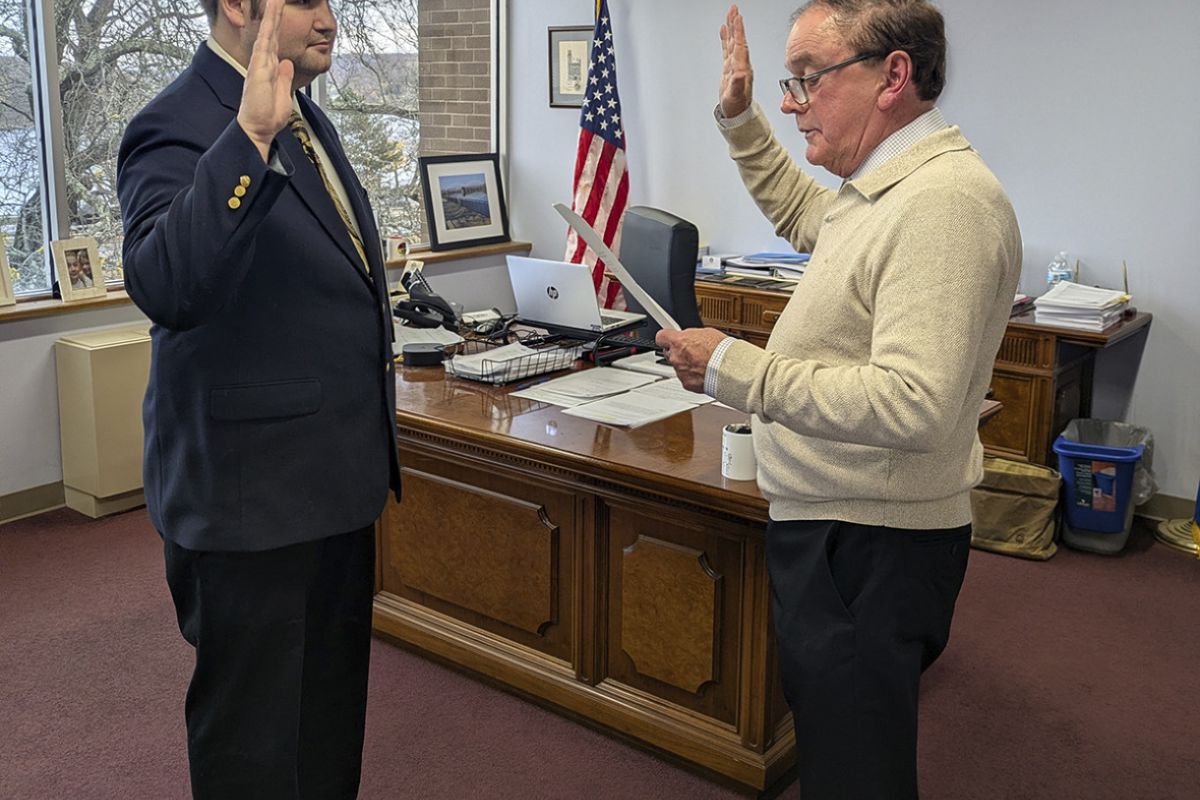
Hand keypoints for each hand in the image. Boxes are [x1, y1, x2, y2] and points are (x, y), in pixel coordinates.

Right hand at [237, 0, 294, 162]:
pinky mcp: (259, 67)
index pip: (275, 42)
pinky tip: (271, 14)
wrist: (258, 128)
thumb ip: (285, 77)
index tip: (281, 10)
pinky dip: (268, 27)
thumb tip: (286, 63)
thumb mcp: (284, 94)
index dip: (278, 26)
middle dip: (275, 14)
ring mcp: (260, 63)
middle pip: (271, 32)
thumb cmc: (268, 116)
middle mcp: (264, 62)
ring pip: (267, 33)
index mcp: (271, 68)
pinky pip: (264, 42)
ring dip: (272, 15)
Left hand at [656, 328, 729, 392]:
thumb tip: (689, 337)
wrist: (729, 368)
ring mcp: (680, 371)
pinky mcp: (686, 384)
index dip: (666, 337)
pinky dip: (693, 376)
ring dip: (687, 365)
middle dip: (678, 352)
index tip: (669, 338)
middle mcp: (676, 357)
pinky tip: (704, 372)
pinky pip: (686, 378)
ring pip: (678, 367)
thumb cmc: (721, 350)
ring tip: (703, 363)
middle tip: (692, 352)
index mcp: (679, 341)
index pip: (661, 337)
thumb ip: (692, 336)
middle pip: (669, 353)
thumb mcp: (706, 333)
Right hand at [719, 4, 753, 118]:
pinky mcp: (729, 67)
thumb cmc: (737, 105)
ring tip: (730, 13)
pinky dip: (725, 38)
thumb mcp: (736, 96)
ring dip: (732, 27)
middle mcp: (740, 63)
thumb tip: (740, 73)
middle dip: (736, 24)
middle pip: (738, 39)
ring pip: (733, 41)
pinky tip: (724, 29)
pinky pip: (727, 48)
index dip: (738, 32)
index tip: (737, 18)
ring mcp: (735, 64)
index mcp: (742, 67)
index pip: (740, 45)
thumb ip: (738, 84)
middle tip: (734, 9)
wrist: (736, 112)